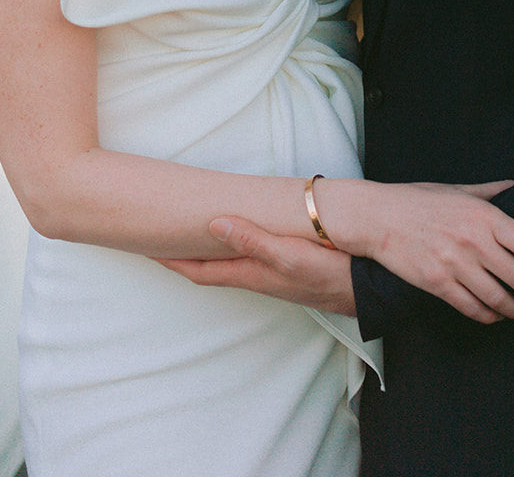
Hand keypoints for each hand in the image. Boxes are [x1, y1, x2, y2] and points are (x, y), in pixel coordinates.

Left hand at [159, 218, 356, 315]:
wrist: (368, 288)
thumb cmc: (330, 272)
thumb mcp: (290, 256)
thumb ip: (253, 240)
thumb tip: (213, 225)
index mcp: (251, 274)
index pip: (200, 270)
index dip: (172, 261)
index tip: (145, 249)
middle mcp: (256, 276)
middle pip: (208, 268)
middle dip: (182, 256)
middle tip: (158, 237)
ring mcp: (271, 274)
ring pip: (227, 263)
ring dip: (205, 252)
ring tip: (188, 233)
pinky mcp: (286, 267)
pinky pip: (246, 258)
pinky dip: (231, 246)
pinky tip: (236, 235)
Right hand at [313, 178, 513, 324]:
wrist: (376, 216)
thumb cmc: (417, 200)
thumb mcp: (457, 188)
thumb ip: (491, 191)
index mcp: (483, 214)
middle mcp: (473, 241)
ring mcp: (456, 264)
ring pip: (499, 298)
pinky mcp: (438, 284)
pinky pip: (473, 308)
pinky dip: (490, 316)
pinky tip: (497, 316)